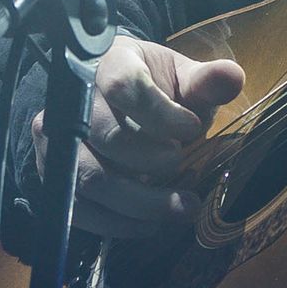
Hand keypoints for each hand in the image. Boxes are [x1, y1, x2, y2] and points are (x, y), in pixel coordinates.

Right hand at [0, 35, 246, 234]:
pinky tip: (153, 223)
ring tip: (183, 208)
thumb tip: (233, 76)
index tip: (192, 129)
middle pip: (107, 137)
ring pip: (90, 178)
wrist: (110, 99)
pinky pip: (80, 209)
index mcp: (108, 63)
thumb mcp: (181, 76)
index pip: (124, 86)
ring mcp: (54, 139)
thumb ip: (205, 81)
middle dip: (153, 162)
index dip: (161, 114)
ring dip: (141, 202)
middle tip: (185, 168)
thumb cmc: (152, 87)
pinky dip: (120, 224)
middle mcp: (73, 101)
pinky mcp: (53, 176)